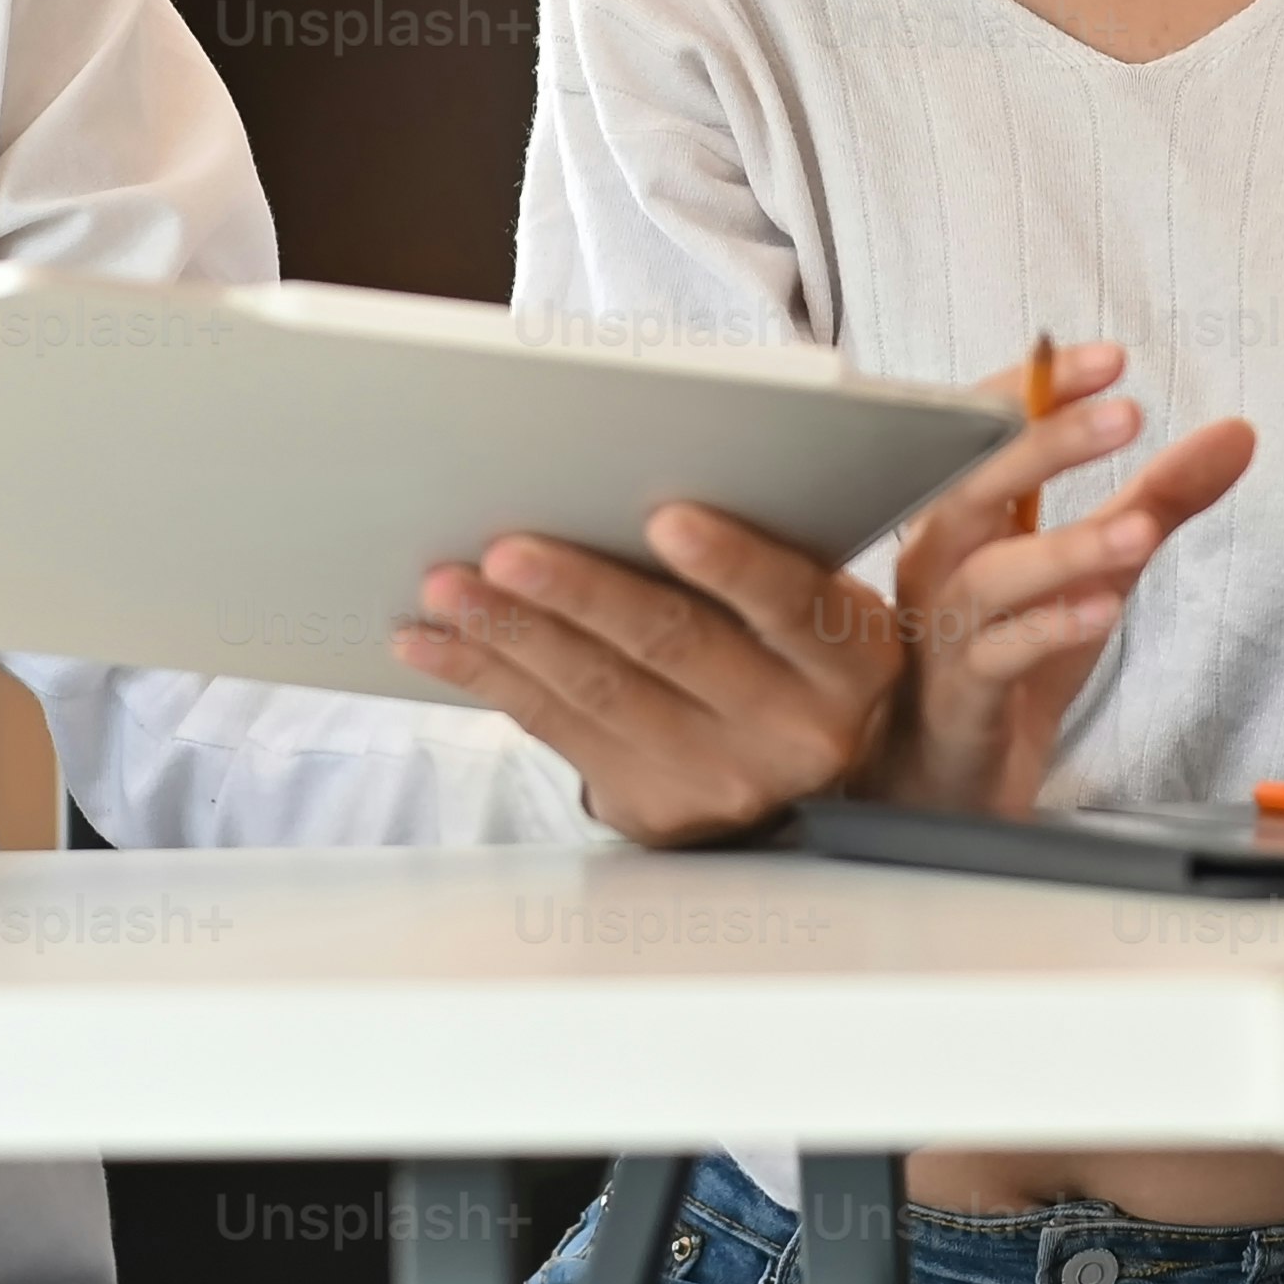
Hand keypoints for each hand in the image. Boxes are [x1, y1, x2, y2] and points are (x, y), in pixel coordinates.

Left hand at [392, 505, 902, 846]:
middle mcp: (794, 729)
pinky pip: (554, 731)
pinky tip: (434, 642)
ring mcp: (718, 778)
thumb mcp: (814, 596)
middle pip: (674, 647)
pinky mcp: (651, 806)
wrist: (797, 756)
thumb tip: (630, 477)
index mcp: (848, 659)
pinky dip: (486, 679)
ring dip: (511, 634)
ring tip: (446, 585)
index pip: (792, 602)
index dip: (731, 563)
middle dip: (581, 593)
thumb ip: (761, 548)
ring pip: (599, 692)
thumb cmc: (791, 638)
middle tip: (506, 549)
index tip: (667, 518)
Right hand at [873, 342, 1257, 814]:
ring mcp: (943, 629)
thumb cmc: (1012, 651)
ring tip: (1141, 531)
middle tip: (1127, 415)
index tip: (1110, 359)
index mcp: (964, 515)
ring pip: (990, 575)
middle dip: (1049, 444)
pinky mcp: (962, 695)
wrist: (956, 775)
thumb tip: (1238, 432)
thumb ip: (1159, 498)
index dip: (1041, 390)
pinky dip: (1050, 629)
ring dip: (1067, 547)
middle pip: (974, 485)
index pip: (986, 430)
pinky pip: (998, 655)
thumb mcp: (1098, 567)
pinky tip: (1104, 610)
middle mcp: (940, 560)